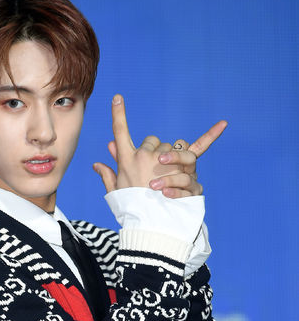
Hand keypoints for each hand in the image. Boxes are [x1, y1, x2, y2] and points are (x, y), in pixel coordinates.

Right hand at [93, 95, 227, 198]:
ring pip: (172, 147)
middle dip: (155, 153)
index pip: (120, 131)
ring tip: (168, 178)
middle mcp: (144, 155)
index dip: (118, 114)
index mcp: (126, 159)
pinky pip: (199, 147)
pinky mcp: (183, 167)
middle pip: (153, 140)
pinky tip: (224, 124)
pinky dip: (212, 134)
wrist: (148, 222)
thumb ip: (107, 174)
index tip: (118, 97)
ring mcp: (163, 159)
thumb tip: (97, 163)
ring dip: (172, 158)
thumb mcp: (115, 192)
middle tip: (154, 175)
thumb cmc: (129, 209)